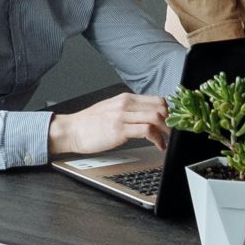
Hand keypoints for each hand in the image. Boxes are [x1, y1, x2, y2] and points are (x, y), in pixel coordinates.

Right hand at [48, 93, 167, 157]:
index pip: (157, 99)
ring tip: (167, 141)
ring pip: (156, 117)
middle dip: (171, 121)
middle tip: (173, 134)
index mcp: (125, 98)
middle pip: (160, 107)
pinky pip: (147, 130)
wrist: (71, 130)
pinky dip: (157, 139)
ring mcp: (122, 115)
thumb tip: (148, 117)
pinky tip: (158, 145)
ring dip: (166, 131)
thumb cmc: (90, 124)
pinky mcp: (119, 129)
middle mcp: (125, 103)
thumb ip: (129, 111)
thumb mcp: (112, 110)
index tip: (172, 124)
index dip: (169, 113)